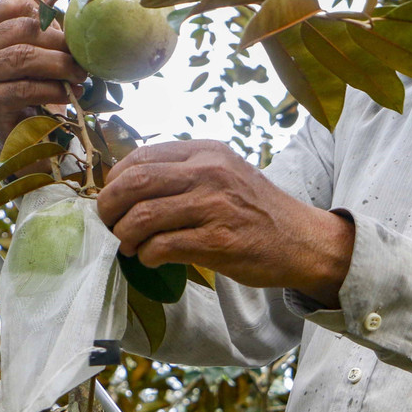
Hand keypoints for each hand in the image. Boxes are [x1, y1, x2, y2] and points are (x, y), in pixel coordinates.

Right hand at [0, 0, 86, 142]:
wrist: (28, 134)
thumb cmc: (37, 84)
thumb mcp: (41, 47)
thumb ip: (39, 15)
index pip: (14, 4)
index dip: (48, 14)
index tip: (71, 34)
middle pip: (22, 30)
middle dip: (60, 43)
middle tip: (84, 58)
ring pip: (23, 57)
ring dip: (60, 65)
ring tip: (81, 75)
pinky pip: (25, 87)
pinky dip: (54, 89)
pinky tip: (71, 93)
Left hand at [96, 140, 353, 306]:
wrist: (303, 239)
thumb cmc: (256, 209)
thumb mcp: (225, 172)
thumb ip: (185, 171)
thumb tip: (127, 185)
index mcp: (207, 152)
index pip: (141, 156)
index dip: (115, 180)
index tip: (114, 200)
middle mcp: (210, 173)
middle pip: (134, 183)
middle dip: (109, 208)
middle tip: (109, 225)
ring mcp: (214, 207)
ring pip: (142, 218)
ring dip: (125, 237)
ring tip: (129, 246)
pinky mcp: (218, 241)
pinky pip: (161, 247)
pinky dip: (147, 256)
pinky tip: (153, 259)